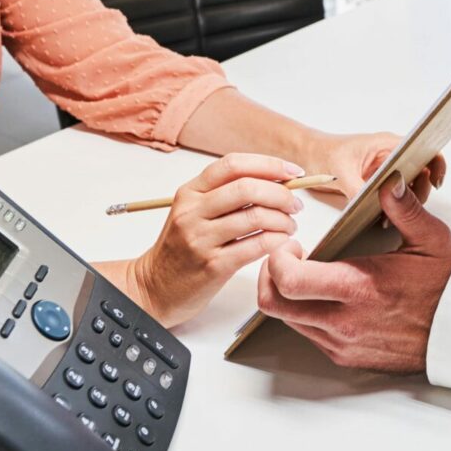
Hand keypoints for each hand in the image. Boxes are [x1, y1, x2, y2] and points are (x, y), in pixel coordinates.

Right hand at [131, 153, 306, 326]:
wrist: (155, 287)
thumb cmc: (181, 248)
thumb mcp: (193, 211)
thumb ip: (225, 194)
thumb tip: (276, 180)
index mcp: (190, 192)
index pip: (233, 165)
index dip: (268, 164)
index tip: (292, 171)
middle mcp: (193, 212)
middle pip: (247, 188)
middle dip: (281, 193)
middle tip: (295, 204)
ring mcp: (201, 239)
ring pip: (256, 217)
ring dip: (283, 220)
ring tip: (290, 226)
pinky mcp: (213, 266)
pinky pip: (256, 245)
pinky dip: (277, 241)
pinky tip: (282, 242)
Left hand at [255, 175, 450, 372]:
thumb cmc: (447, 287)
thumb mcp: (430, 239)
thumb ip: (404, 208)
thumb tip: (389, 180)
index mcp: (358, 287)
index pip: (289, 281)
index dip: (277, 260)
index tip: (293, 246)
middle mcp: (344, 321)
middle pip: (275, 305)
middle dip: (270, 277)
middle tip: (288, 260)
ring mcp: (343, 343)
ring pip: (289, 321)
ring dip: (289, 296)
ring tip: (311, 276)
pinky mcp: (346, 356)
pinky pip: (310, 336)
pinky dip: (308, 314)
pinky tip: (328, 297)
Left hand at [313, 130, 445, 207]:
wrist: (307, 155)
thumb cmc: (323, 153)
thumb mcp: (340, 172)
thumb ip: (358, 188)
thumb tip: (374, 205)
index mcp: (387, 144)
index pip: (423, 149)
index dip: (436, 164)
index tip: (436, 183)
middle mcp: (390, 156)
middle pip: (421, 172)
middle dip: (418, 192)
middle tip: (406, 210)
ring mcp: (385, 170)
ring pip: (408, 186)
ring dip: (405, 202)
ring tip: (390, 218)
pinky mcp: (378, 183)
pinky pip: (394, 194)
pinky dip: (393, 207)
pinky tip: (384, 218)